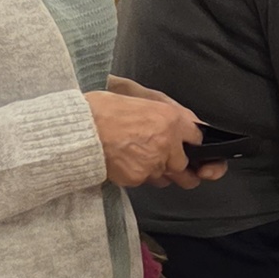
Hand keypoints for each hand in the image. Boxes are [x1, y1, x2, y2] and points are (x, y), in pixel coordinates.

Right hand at [85, 84, 223, 189]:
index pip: (198, 138)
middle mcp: (167, 144)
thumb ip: (168, 110)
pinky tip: (126, 161)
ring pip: (166, 178)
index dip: (194, 144)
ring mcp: (153, 164)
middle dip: (181, 167)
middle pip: (187, 167)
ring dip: (159, 172)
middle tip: (169, 161)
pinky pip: (145, 181)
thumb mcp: (141, 96)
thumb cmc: (104, 109)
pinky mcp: (138, 178)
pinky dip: (139, 175)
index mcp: (171, 119)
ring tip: (140, 157)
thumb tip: (186, 123)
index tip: (194, 150)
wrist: (80, 129)